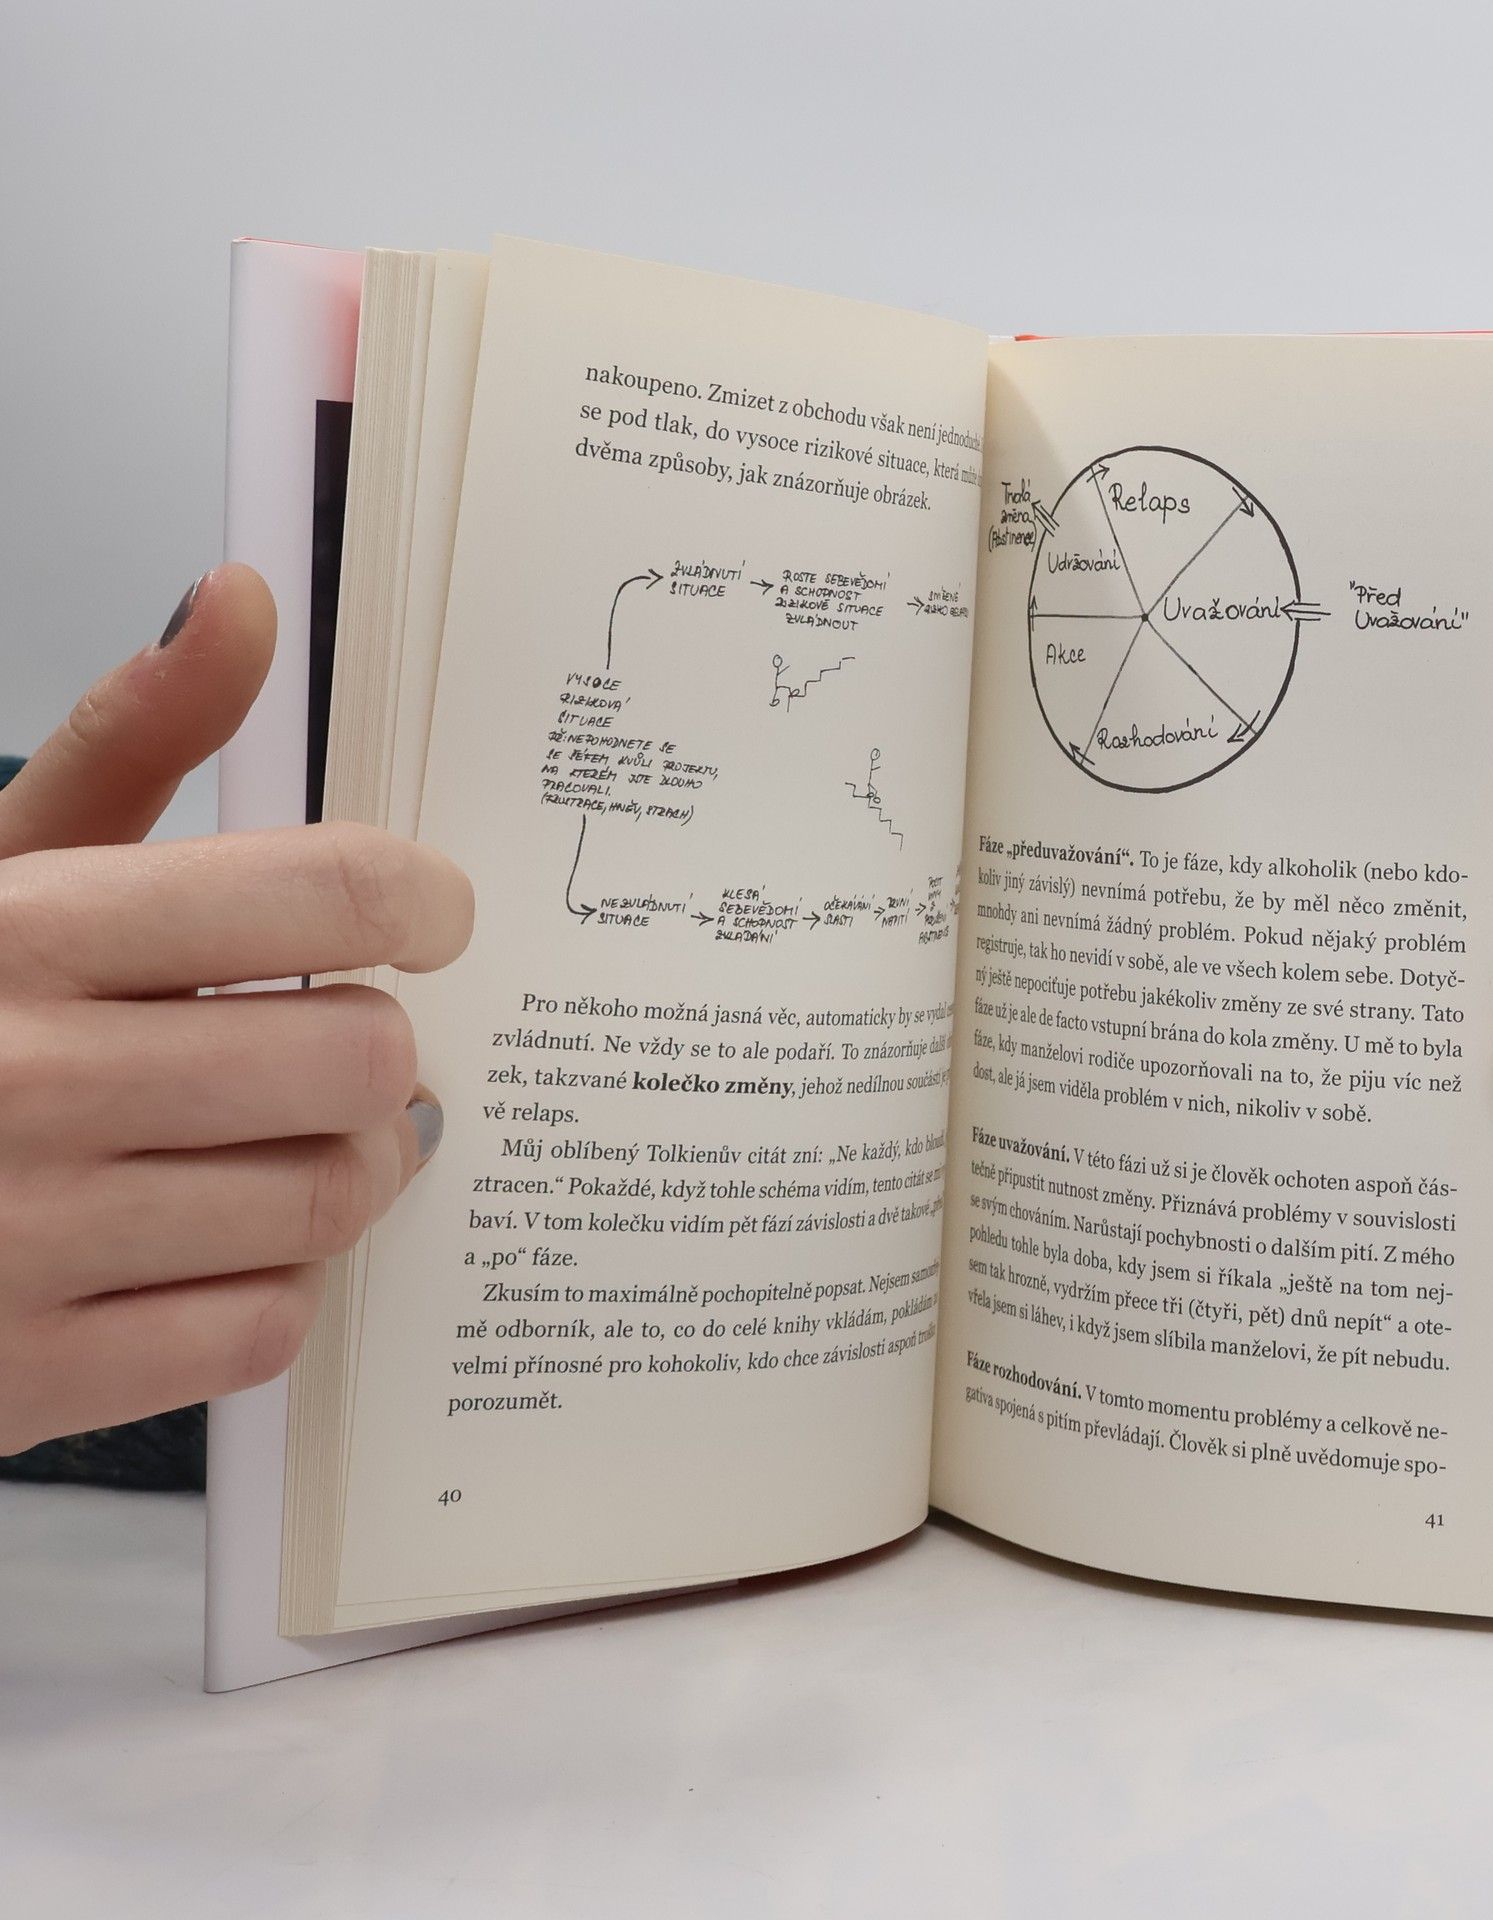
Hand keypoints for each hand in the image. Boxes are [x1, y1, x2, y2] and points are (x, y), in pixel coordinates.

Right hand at [0, 567, 472, 1452]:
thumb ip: (133, 737)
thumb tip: (243, 598)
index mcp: (23, 929)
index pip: (323, 893)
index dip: (424, 900)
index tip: (436, 917)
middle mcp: (25, 1078)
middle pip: (360, 1059)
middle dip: (379, 1055)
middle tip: (347, 1051)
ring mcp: (25, 1241)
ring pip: (330, 1198)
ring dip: (346, 1169)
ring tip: (294, 1142)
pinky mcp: (31, 1377)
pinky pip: (262, 1328)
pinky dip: (271, 1286)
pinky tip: (219, 1245)